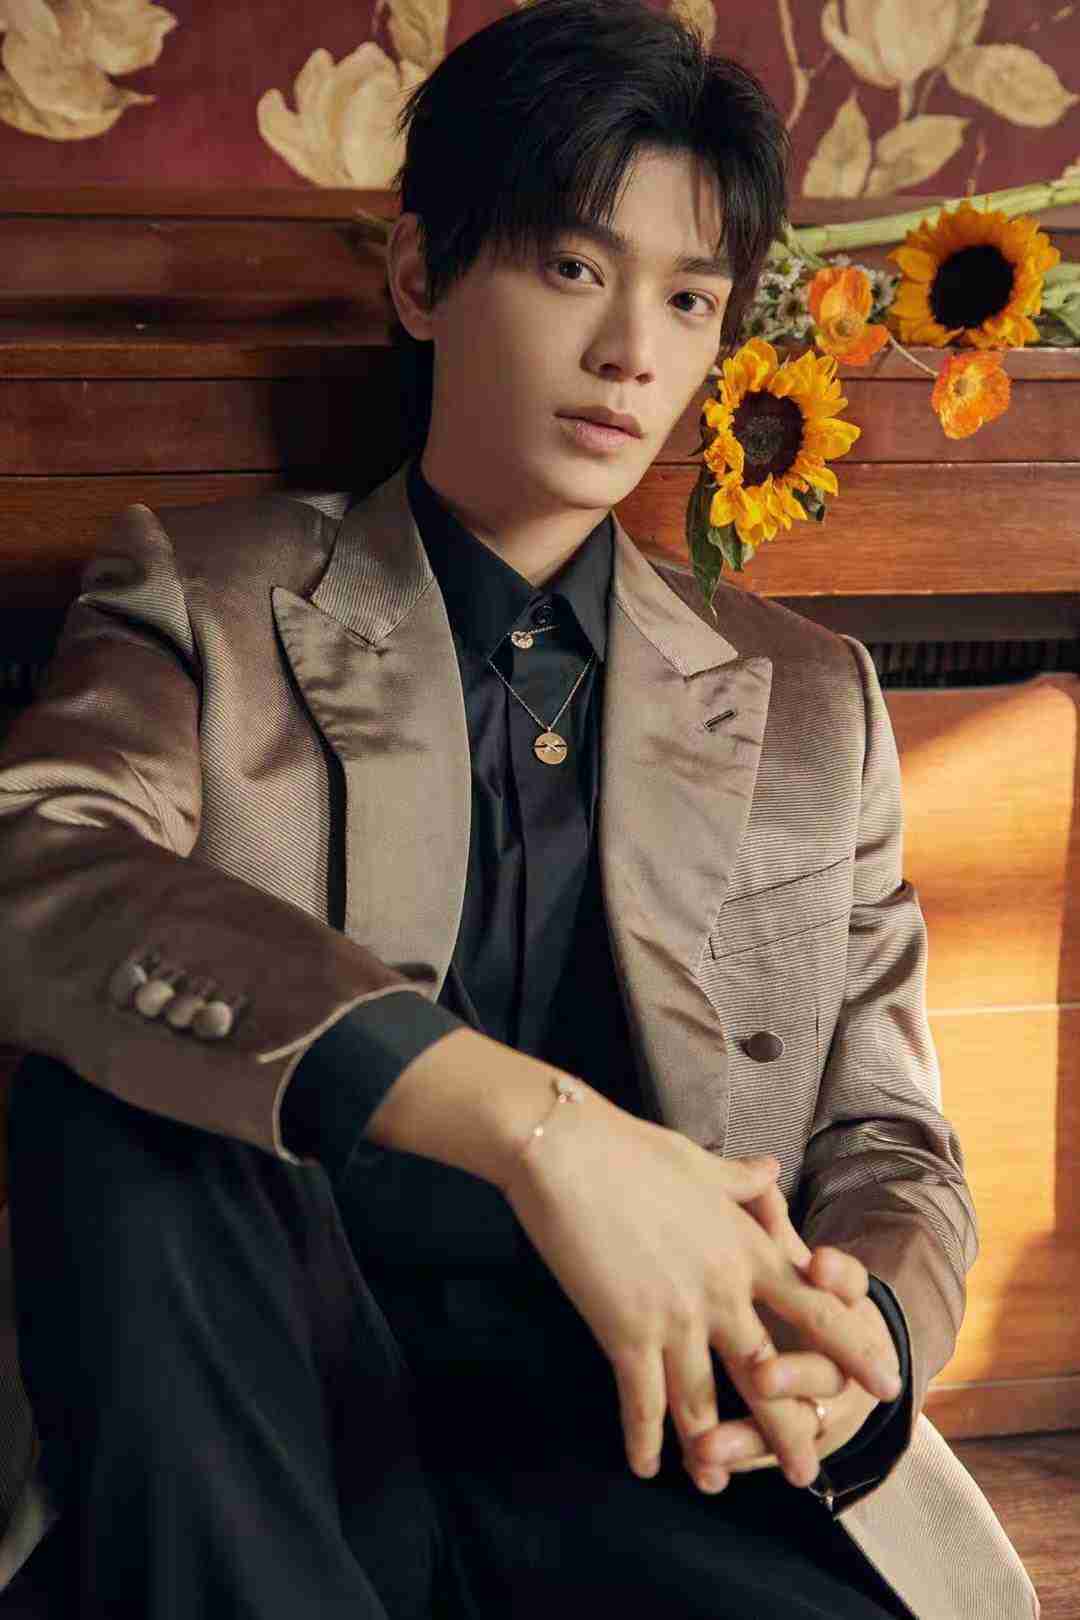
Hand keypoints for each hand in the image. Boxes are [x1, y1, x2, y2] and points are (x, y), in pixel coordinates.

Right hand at [500, 1085, 903, 1491]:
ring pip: (706, 1404)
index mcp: (747, 1248)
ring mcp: (678, 1317)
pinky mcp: (628, 1332)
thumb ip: (740, 1183)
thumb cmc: (631, 1149)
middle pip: (770, 1374)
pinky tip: (645, 1466)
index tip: (885, 1382)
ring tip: (717, 1485)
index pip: (816, 1308)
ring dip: (713, 1450)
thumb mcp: (699, 1164)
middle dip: (790, 1430)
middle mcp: (724, 1290)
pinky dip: (644, 1438)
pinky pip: (643, 1402)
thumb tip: (769, 1171)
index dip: (852, 1350)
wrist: (569, 1153)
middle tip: (809, 1473)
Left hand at [681, 1245, 899, 1492]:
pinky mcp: (799, 1440)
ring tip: (709, 1443)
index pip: (849, 1286)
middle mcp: (840, 1361)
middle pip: (829, 1370)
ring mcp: (822, 1406)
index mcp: (840, 1308)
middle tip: (763, 1376)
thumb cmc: (795, 1294)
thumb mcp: (781, 1258)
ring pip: (796, 1425)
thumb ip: (769, 1225)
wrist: (854, 1360)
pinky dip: (733, 1459)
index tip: (818, 1263)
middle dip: (796, 1374)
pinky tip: (697, 1464)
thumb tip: (761, 1175)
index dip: (838, 1275)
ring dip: (752, 1436)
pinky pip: (765, 1454)